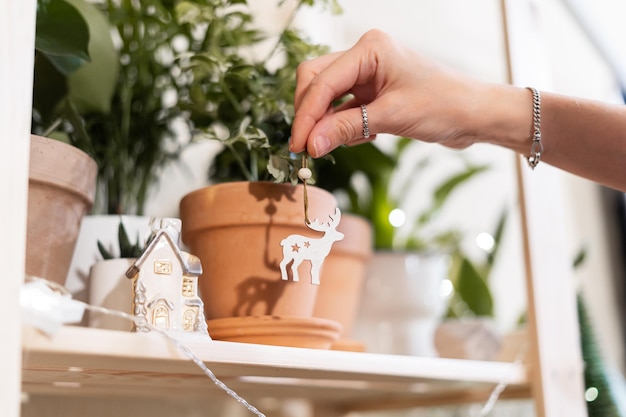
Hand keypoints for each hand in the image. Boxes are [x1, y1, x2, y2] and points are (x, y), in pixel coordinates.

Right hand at [289, 29, 484, 156]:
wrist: (474, 114)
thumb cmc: (444, 105)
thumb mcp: (392, 117)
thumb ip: (347, 129)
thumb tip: (312, 145)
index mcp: (369, 49)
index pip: (321, 81)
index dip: (306, 115)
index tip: (298, 145)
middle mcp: (364, 57)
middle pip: (316, 82)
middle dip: (310, 114)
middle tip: (307, 147)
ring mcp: (367, 75)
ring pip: (327, 97)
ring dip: (327, 123)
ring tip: (344, 142)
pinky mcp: (372, 93)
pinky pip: (342, 110)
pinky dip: (344, 127)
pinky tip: (365, 137)